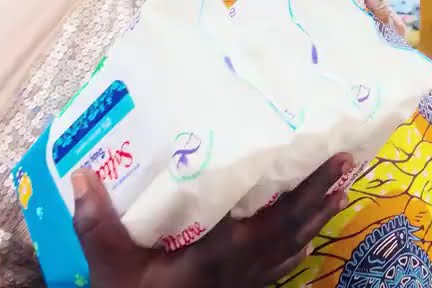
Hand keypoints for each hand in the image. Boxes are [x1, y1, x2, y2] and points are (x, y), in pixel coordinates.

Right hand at [73, 154, 351, 287]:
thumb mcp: (111, 270)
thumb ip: (99, 225)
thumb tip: (82, 173)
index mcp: (222, 254)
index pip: (276, 218)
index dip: (308, 190)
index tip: (335, 160)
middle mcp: (243, 269)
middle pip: (293, 228)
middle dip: (321, 196)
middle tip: (348, 165)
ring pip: (291, 248)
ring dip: (316, 220)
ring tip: (338, 193)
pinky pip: (278, 272)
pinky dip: (294, 254)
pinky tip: (305, 246)